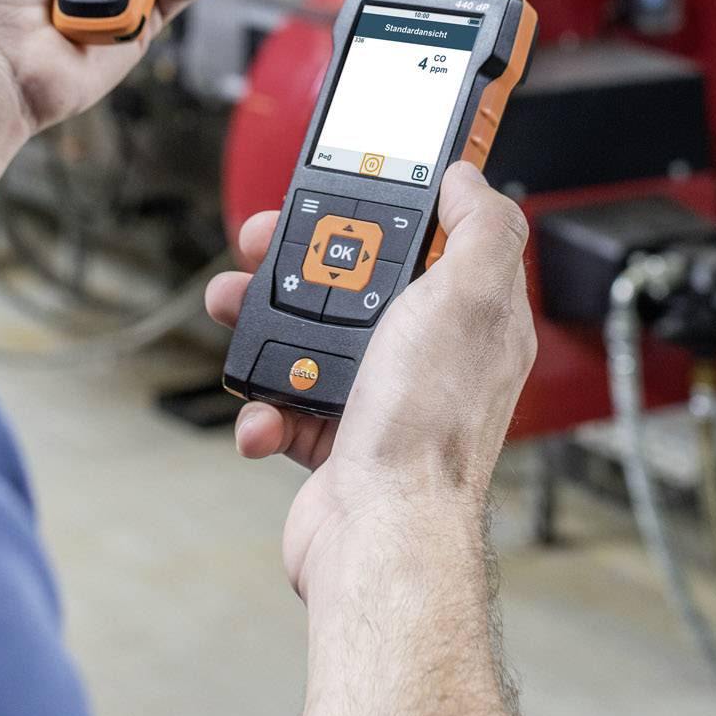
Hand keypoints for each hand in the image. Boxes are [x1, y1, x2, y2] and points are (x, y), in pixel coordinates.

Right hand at [205, 164, 535, 600]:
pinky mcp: (338, 444)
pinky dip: (264, 406)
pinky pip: (287, 406)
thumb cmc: (426, 427)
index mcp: (472, 318)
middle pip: (358, 284)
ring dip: (264, 326)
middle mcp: (430, 358)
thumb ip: (481, 227)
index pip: (433, 240)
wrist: (380, 537)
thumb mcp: (469, 298)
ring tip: (235, 312)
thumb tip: (469, 178)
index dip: (386, 209)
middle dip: (300, 261)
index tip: (341, 189)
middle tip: (260, 244)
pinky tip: (266, 412)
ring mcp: (381, 402)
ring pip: (312, 340)